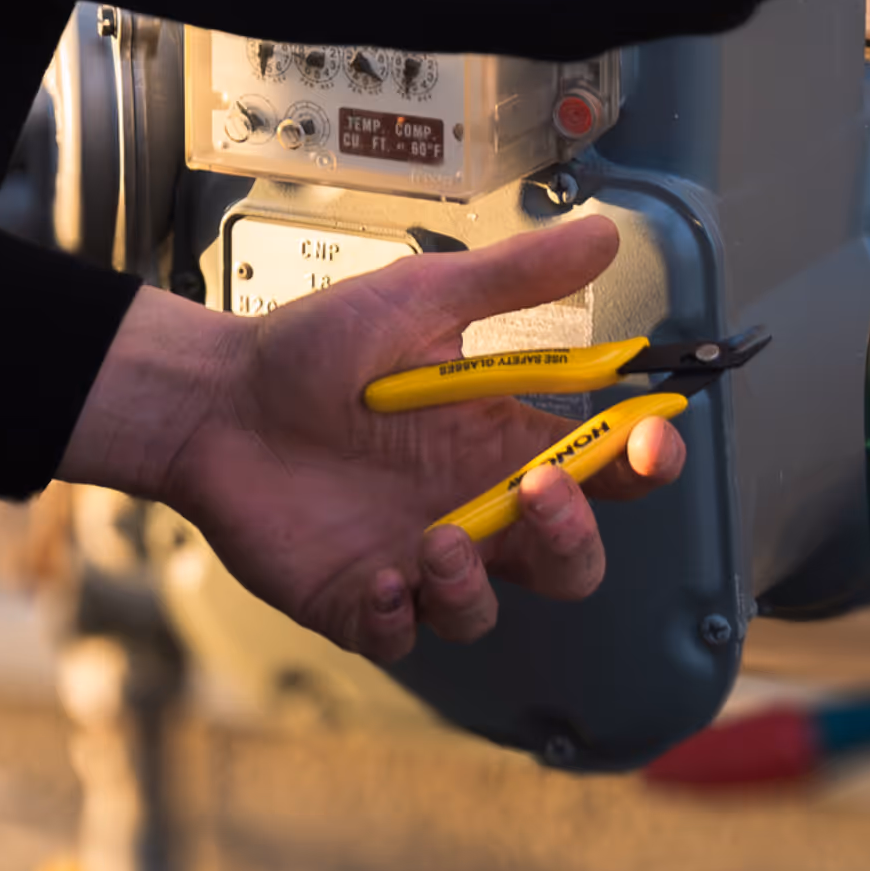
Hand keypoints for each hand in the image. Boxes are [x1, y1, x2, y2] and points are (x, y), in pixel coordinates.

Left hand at [53, 217, 679, 664]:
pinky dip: (400, 620)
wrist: (216, 397)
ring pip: (484, 612)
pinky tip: (380, 579)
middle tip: (538, 491)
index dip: (644, 464)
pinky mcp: (356, 599)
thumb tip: (606, 232)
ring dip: (476, 586)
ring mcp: (415, 560)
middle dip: (573, 539)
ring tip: (437, 538)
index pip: (604, 468)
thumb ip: (515, 279)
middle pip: (568, 561)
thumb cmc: (316, 349)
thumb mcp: (420, 300)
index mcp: (501, 441)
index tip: (653, 439)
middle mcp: (472, 508)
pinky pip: (400, 638)